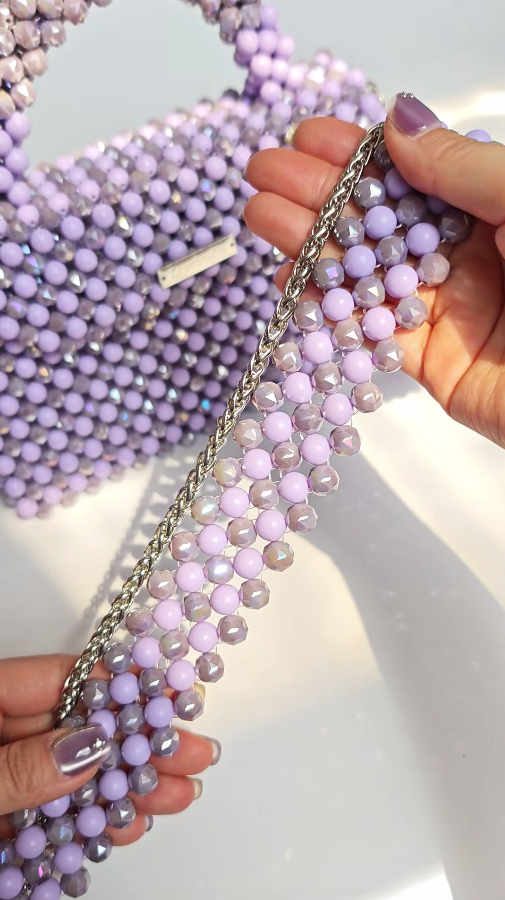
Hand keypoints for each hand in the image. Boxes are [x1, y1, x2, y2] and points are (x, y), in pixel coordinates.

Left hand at [0, 655, 217, 844]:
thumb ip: (19, 766)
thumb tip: (91, 746)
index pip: (63, 680)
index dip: (121, 685)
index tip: (172, 693)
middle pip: (78, 729)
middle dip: (139, 743)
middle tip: (194, 753)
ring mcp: (1, 776)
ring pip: (72, 776)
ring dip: (127, 786)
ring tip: (179, 795)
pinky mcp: (0, 822)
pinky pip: (52, 817)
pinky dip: (90, 823)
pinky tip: (128, 826)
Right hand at [244, 94, 504, 447]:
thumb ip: (464, 168)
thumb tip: (398, 123)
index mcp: (494, 208)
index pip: (413, 174)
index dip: (358, 154)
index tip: (307, 136)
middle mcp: (468, 254)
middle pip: (380, 221)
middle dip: (319, 195)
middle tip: (264, 174)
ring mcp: (448, 308)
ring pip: (367, 273)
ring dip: (311, 247)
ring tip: (261, 219)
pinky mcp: (434, 363)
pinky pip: (373, 333)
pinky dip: (328, 312)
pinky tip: (291, 285)